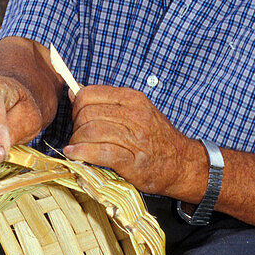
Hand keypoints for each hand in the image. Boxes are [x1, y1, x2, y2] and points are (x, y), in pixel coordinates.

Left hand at [63, 86, 206, 197]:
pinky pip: (100, 152)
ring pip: (90, 132)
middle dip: (76, 127)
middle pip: (87, 114)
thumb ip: (106, 101)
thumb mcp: (136, 110)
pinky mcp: (133, 161)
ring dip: (77, 142)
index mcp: (133, 98)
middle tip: (78, 138)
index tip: (78, 119)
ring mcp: (135, 138)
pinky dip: (82, 153)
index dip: (76, 107)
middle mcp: (134, 114)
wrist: (181, 164)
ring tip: (77, 149)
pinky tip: (74, 155)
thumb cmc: (156, 138)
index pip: (88, 94)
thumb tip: (73, 91)